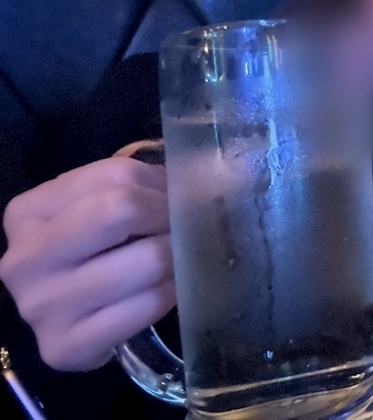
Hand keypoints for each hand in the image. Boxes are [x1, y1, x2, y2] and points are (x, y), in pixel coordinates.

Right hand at [0, 157, 174, 370]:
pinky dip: (172, 292)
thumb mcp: (103, 203)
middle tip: (189, 227)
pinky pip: (147, 307)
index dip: (163, 186)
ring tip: (181, 258)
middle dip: (170, 216)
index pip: (119, 176)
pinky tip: (171, 289)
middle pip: (123, 210)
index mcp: (28, 212)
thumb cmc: (96, 250)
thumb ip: (142, 186)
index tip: (179, 200)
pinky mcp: (65, 348)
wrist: (74, 319)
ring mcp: (40, 307)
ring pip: (145, 261)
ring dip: (179, 256)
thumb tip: (198, 182)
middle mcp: (24, 259)